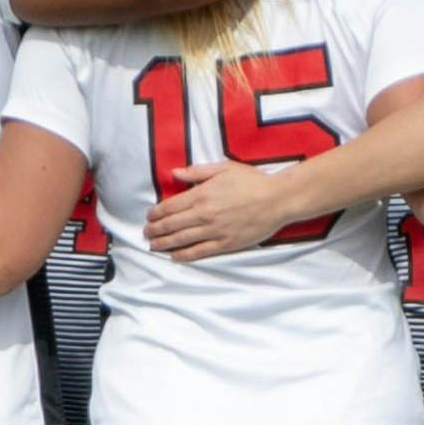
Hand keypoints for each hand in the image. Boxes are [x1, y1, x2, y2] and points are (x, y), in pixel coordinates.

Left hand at [145, 162, 288, 259]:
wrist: (277, 200)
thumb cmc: (252, 181)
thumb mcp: (223, 168)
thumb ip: (197, 172)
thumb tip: (175, 173)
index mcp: (202, 194)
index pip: (170, 206)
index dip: (156, 213)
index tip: (149, 217)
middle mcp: (204, 214)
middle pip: (171, 224)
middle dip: (155, 230)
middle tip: (146, 234)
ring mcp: (214, 231)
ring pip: (181, 240)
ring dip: (164, 244)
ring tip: (153, 246)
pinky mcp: (225, 244)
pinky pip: (199, 252)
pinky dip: (184, 255)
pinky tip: (174, 256)